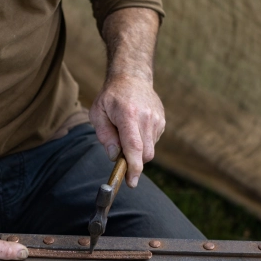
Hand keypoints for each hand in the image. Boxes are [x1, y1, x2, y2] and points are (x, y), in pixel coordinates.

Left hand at [89, 72, 164, 187]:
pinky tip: (135, 128)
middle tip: (119, 152)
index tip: (131, 182)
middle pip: (145, 154)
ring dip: (137, 150)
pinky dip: (143, 142)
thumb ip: (104, 136)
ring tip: (126, 131)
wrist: (132, 77)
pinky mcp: (162, 122)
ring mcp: (157, 120)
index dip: (133, 168)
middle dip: (133, 161)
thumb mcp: (97, 113)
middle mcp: (147, 118)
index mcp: (129, 115)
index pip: (134, 147)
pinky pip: (153, 142)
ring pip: (150, 150)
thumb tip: (114, 156)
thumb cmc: (111, 97)